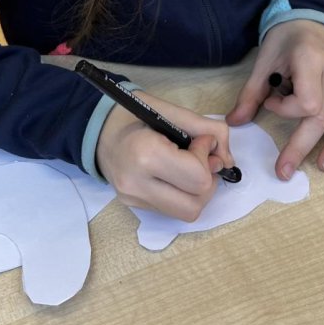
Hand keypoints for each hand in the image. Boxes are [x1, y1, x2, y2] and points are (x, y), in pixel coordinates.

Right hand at [96, 91, 233, 220]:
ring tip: (190, 168)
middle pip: (195, 204)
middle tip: (200, 158)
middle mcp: (136, 184)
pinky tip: (175, 175)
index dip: (208, 157)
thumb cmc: (133, 113)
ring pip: (187, 213)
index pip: (197, 177)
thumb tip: (228, 160)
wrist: (95, 128)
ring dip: (198, 192)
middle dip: (207, 181)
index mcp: (145, 155)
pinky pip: (172, 210)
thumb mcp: (170, 110)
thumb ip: (206, 129)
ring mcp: (133, 199)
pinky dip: (183, 194)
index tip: (201, 140)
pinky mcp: (134, 207)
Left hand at [227, 19, 323, 178]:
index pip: (308, 102)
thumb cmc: (285, 39)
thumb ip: (251, 92)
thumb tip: (235, 123)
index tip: (270, 102)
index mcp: (311, 59)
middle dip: (303, 147)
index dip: (286, 111)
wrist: (310, 19)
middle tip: (283, 170)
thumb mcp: (264, 60)